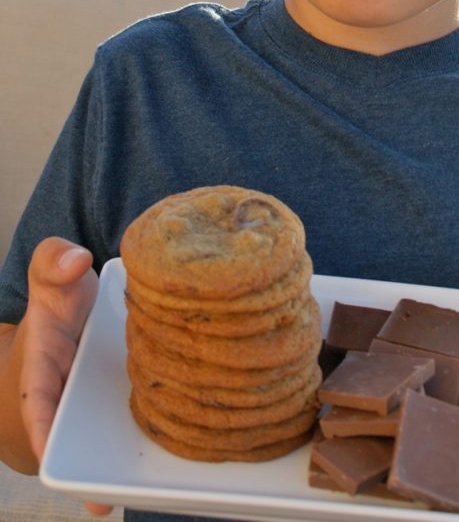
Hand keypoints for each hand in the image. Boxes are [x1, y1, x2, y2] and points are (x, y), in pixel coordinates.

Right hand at [20, 237, 112, 515]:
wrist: (64, 335)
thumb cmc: (59, 310)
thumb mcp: (53, 280)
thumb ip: (54, 261)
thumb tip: (76, 259)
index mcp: (41, 367)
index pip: (37, 396)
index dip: (40, 422)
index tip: (44, 448)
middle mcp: (62, 399)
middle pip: (66, 432)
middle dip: (76, 459)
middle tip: (94, 494)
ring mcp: (85, 416)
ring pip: (90, 448)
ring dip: (100, 473)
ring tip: (110, 500)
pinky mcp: (110, 421)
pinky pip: (110, 449)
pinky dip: (115, 472)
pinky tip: (123, 495)